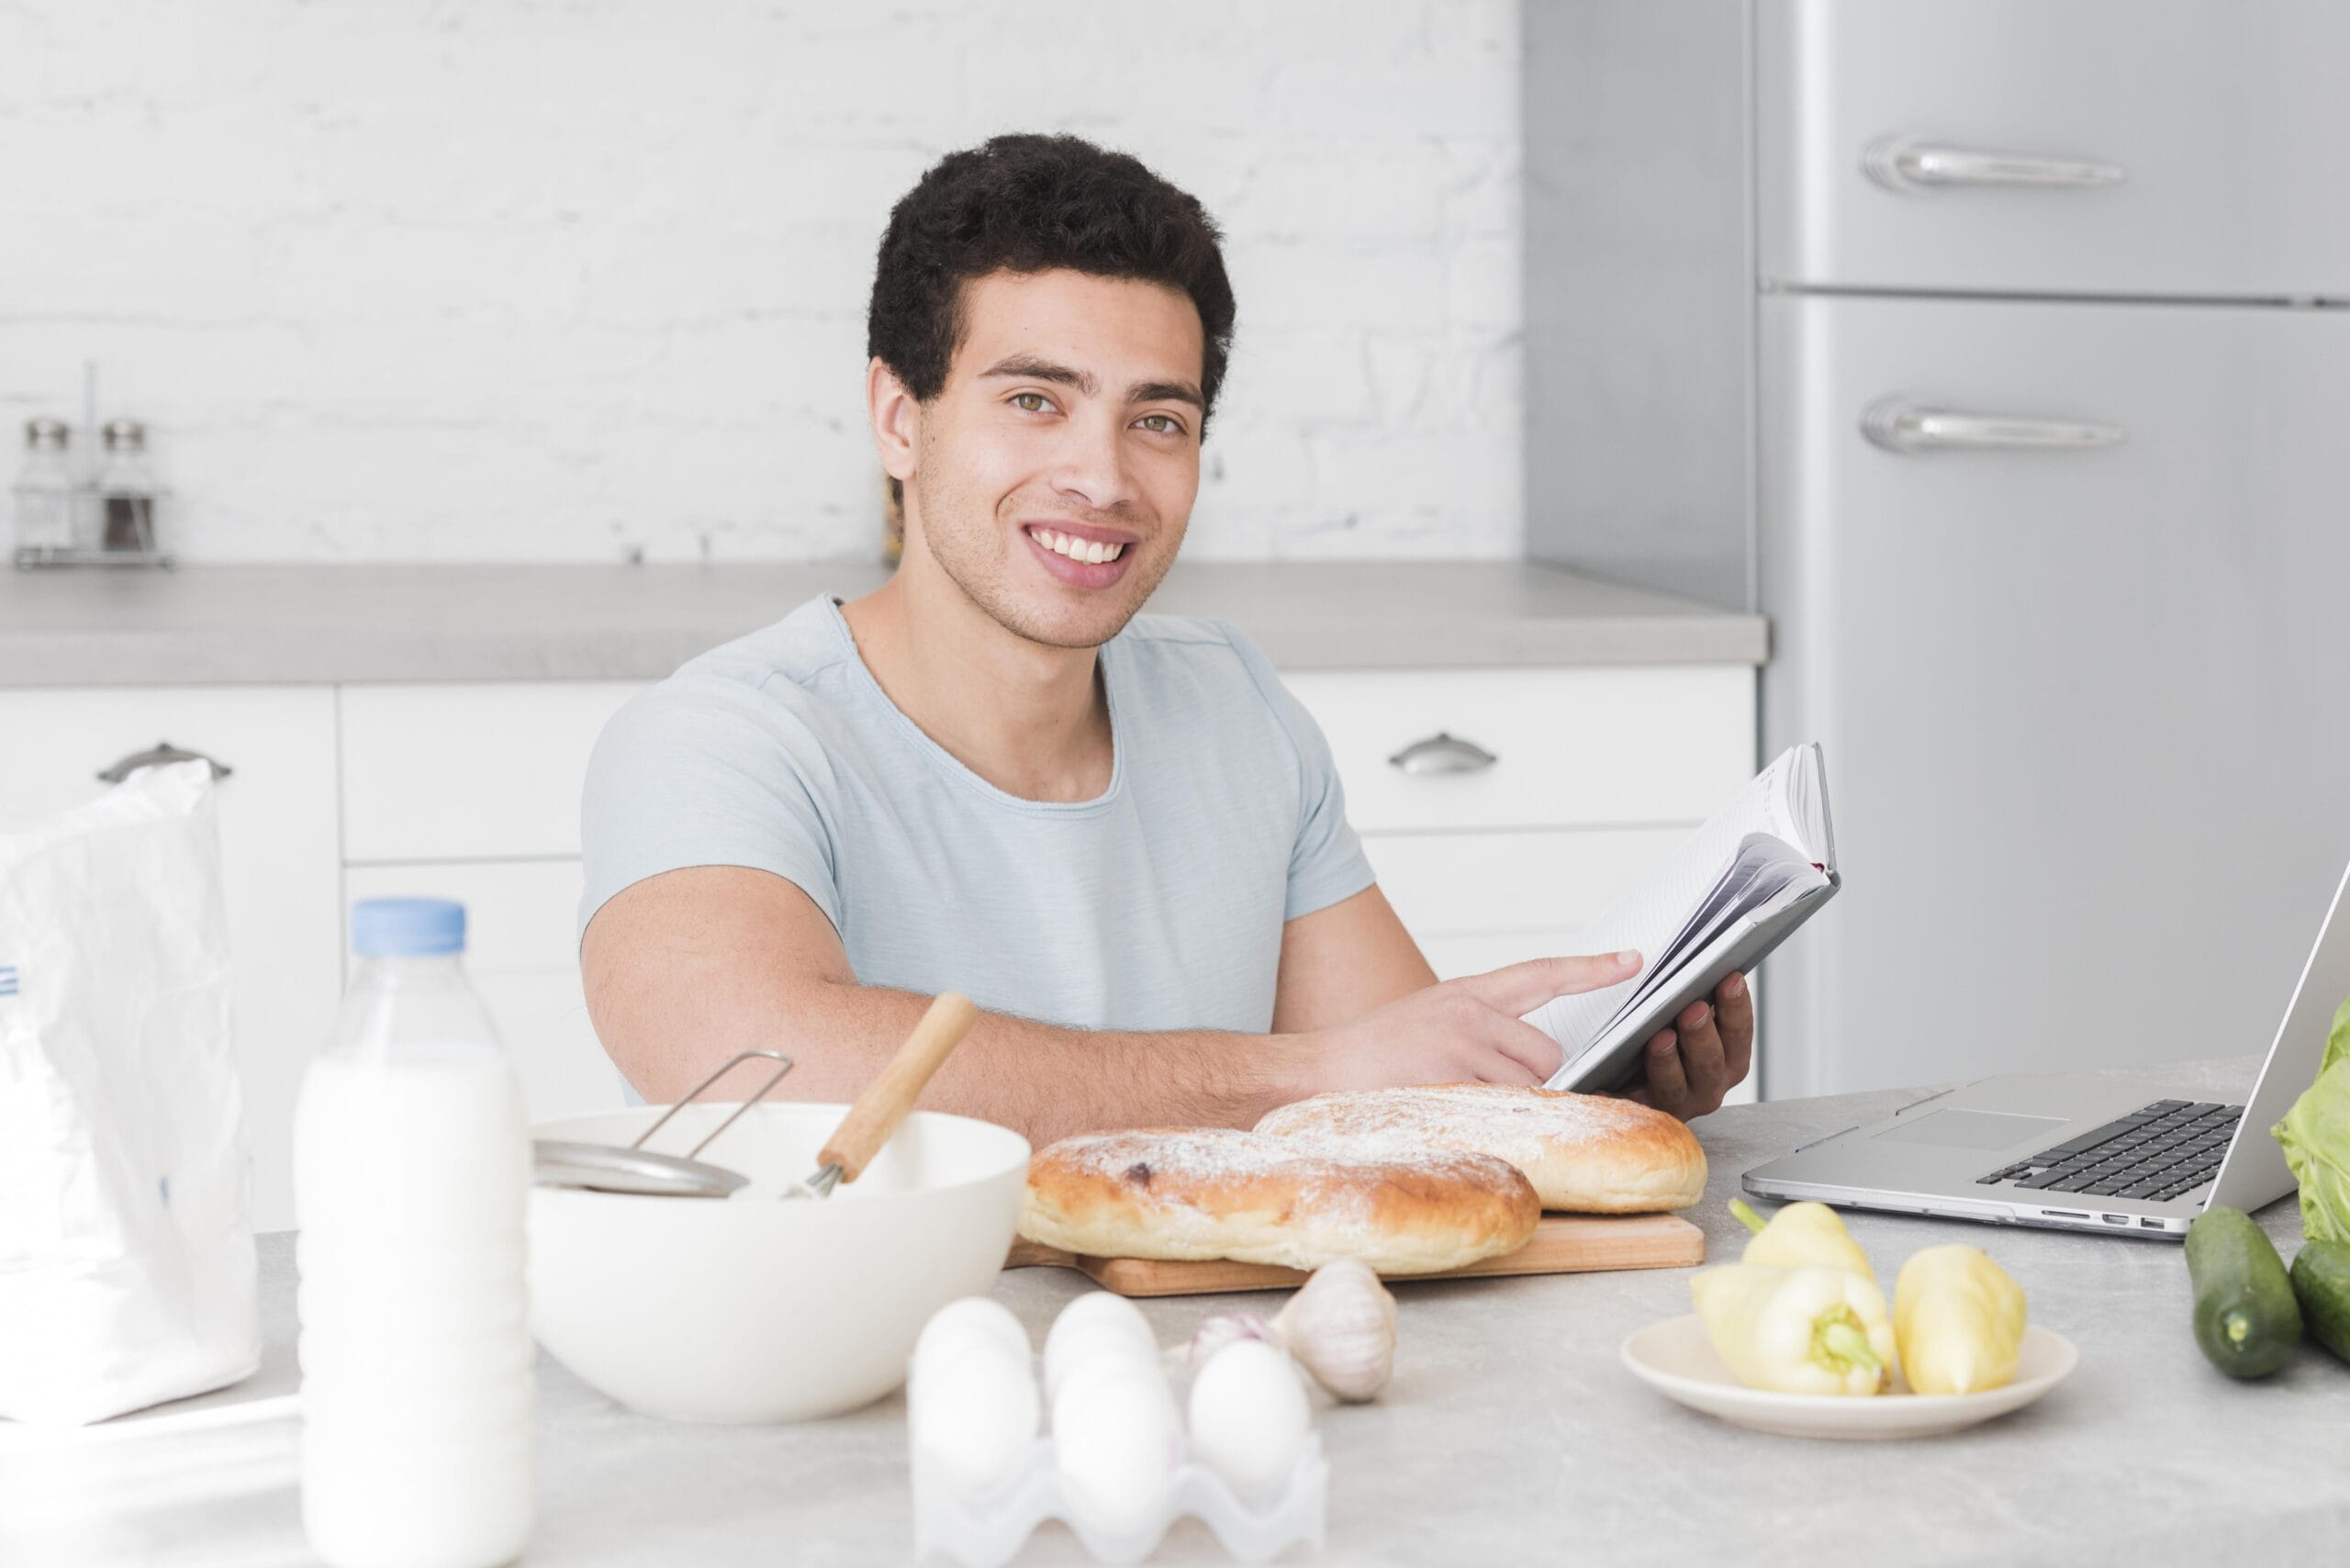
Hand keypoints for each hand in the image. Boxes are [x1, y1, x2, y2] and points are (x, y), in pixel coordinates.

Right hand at [1289, 951, 1644, 1096]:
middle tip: (1485, 1091)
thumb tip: (1535, 1065)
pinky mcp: (1451, 1080)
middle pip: (1546, 1054)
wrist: (1315, 1071)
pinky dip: (1493, 1124)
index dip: (1591, 969)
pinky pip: (1503, 1111)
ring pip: (1529, 1086)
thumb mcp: (1428, 1020)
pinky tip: (1454, 1116)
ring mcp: (1461, 1046)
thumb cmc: (1371, 1055)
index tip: (1633, 961)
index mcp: (1465, 993)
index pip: (1541, 973)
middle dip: (1533, 1080)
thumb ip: (1479, 1029)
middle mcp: (1469, 1013)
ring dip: (1511, 1106)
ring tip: (1457, 1102)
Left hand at [1618, 971, 1752, 1121]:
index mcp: (1725, 1058)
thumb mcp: (1674, 1009)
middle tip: (1694, 1008)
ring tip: (1660, 1037)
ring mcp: (1674, 1103)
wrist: (1614, 1070)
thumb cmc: (1652, 1033)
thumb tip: (1680, 962)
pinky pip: (1631, 1108)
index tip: (1730, 978)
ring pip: (1675, 1087)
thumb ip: (1684, 992)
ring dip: (1669, 1061)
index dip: (1737, 1008)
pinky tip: (1607, 1081)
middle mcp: (1706, 1085)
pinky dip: (1622, 1095)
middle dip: (1703, 1034)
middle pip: (1712, 1065)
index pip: (1738, 1034)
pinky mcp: (1638, 1114)